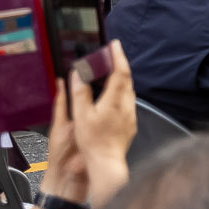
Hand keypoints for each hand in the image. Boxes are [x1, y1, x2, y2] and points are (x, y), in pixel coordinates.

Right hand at [42, 43, 135, 208]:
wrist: (106, 164)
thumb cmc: (93, 142)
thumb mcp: (81, 115)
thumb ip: (80, 92)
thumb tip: (78, 73)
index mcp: (114, 100)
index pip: (120, 71)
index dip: (117, 56)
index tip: (114, 44)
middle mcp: (126, 106)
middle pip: (127, 79)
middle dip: (119, 65)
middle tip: (110, 55)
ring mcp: (130, 115)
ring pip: (128, 91)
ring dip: (121, 80)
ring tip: (110, 73)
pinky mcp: (130, 124)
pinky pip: (128, 103)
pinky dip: (121, 94)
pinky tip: (112, 98)